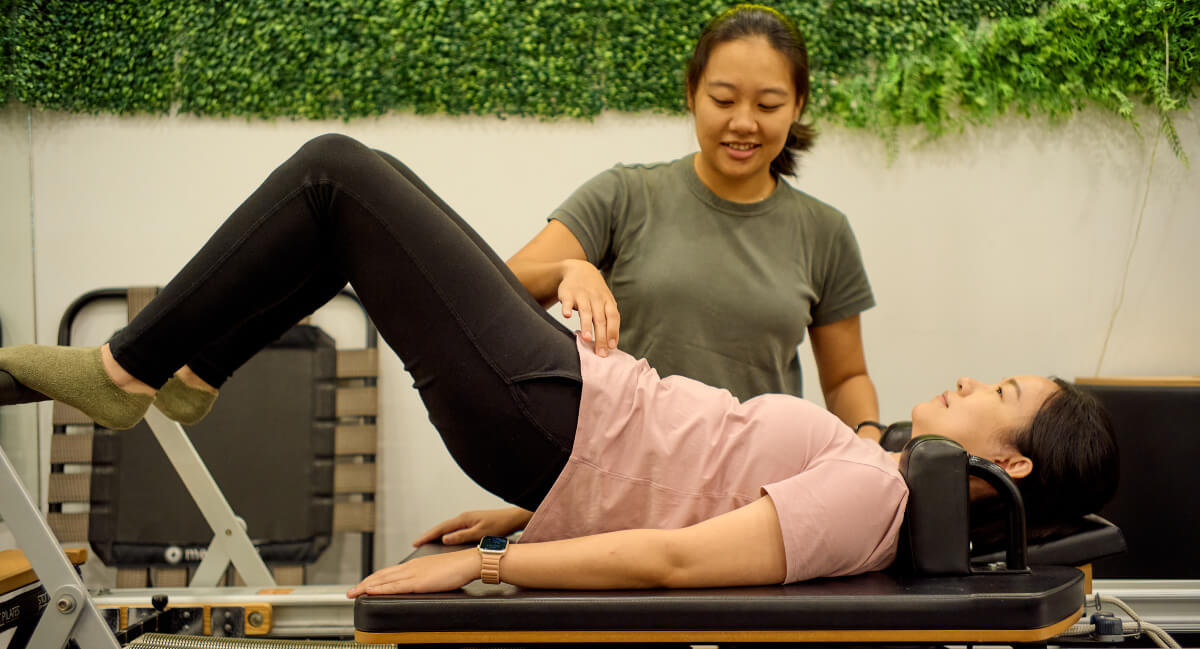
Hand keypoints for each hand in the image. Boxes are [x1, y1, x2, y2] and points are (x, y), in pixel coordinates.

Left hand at [346, 549, 477, 596]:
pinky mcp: (418, 581)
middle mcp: (410, 567)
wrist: (468, 562)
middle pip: (381, 575)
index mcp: (415, 565)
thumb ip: (425, 578)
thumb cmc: (457, 568)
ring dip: (366, 586)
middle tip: (350, 591)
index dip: (373, 579)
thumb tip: (419, 585)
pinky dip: (379, 589)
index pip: (388, 572)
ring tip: (353, 593)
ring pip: (383, 580)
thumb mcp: (436, 572)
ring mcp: (413, 574)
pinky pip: (393, 586)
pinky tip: (370, 591)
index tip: (363, 585)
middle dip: (364, 584)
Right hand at [412, 507, 531, 546]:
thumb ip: (462, 536)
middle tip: (417, 543)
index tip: (416, 542)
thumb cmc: (499, 525)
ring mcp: (467, 520)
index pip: (441, 528)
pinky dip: (446, 535)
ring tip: (426, 543)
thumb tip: (444, 539)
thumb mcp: (480, 533)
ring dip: (436, 535)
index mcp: (463, 519)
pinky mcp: (472, 524)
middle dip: (428, 535)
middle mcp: (463, 518)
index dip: (428, 535)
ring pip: (447, 529)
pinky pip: (454, 530)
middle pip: (441, 528)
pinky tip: (445, 541)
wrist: (512, 519)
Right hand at [558, 259, 619, 356]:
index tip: (611, 347)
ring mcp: (582, 295)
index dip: (613, 332)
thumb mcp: (605, 302)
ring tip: (587, 339)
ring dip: (586, 325)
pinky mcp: (568, 293)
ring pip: (586, 311)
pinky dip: (567, 308)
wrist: (579, 269)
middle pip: (600, 319)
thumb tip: (611, 345)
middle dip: (601, 337)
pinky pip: (567, 302)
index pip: (613, 318)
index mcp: (608, 302)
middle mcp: (596, 298)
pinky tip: (566, 316)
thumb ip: (608, 321)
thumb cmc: (595, 293)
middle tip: (600, 353)